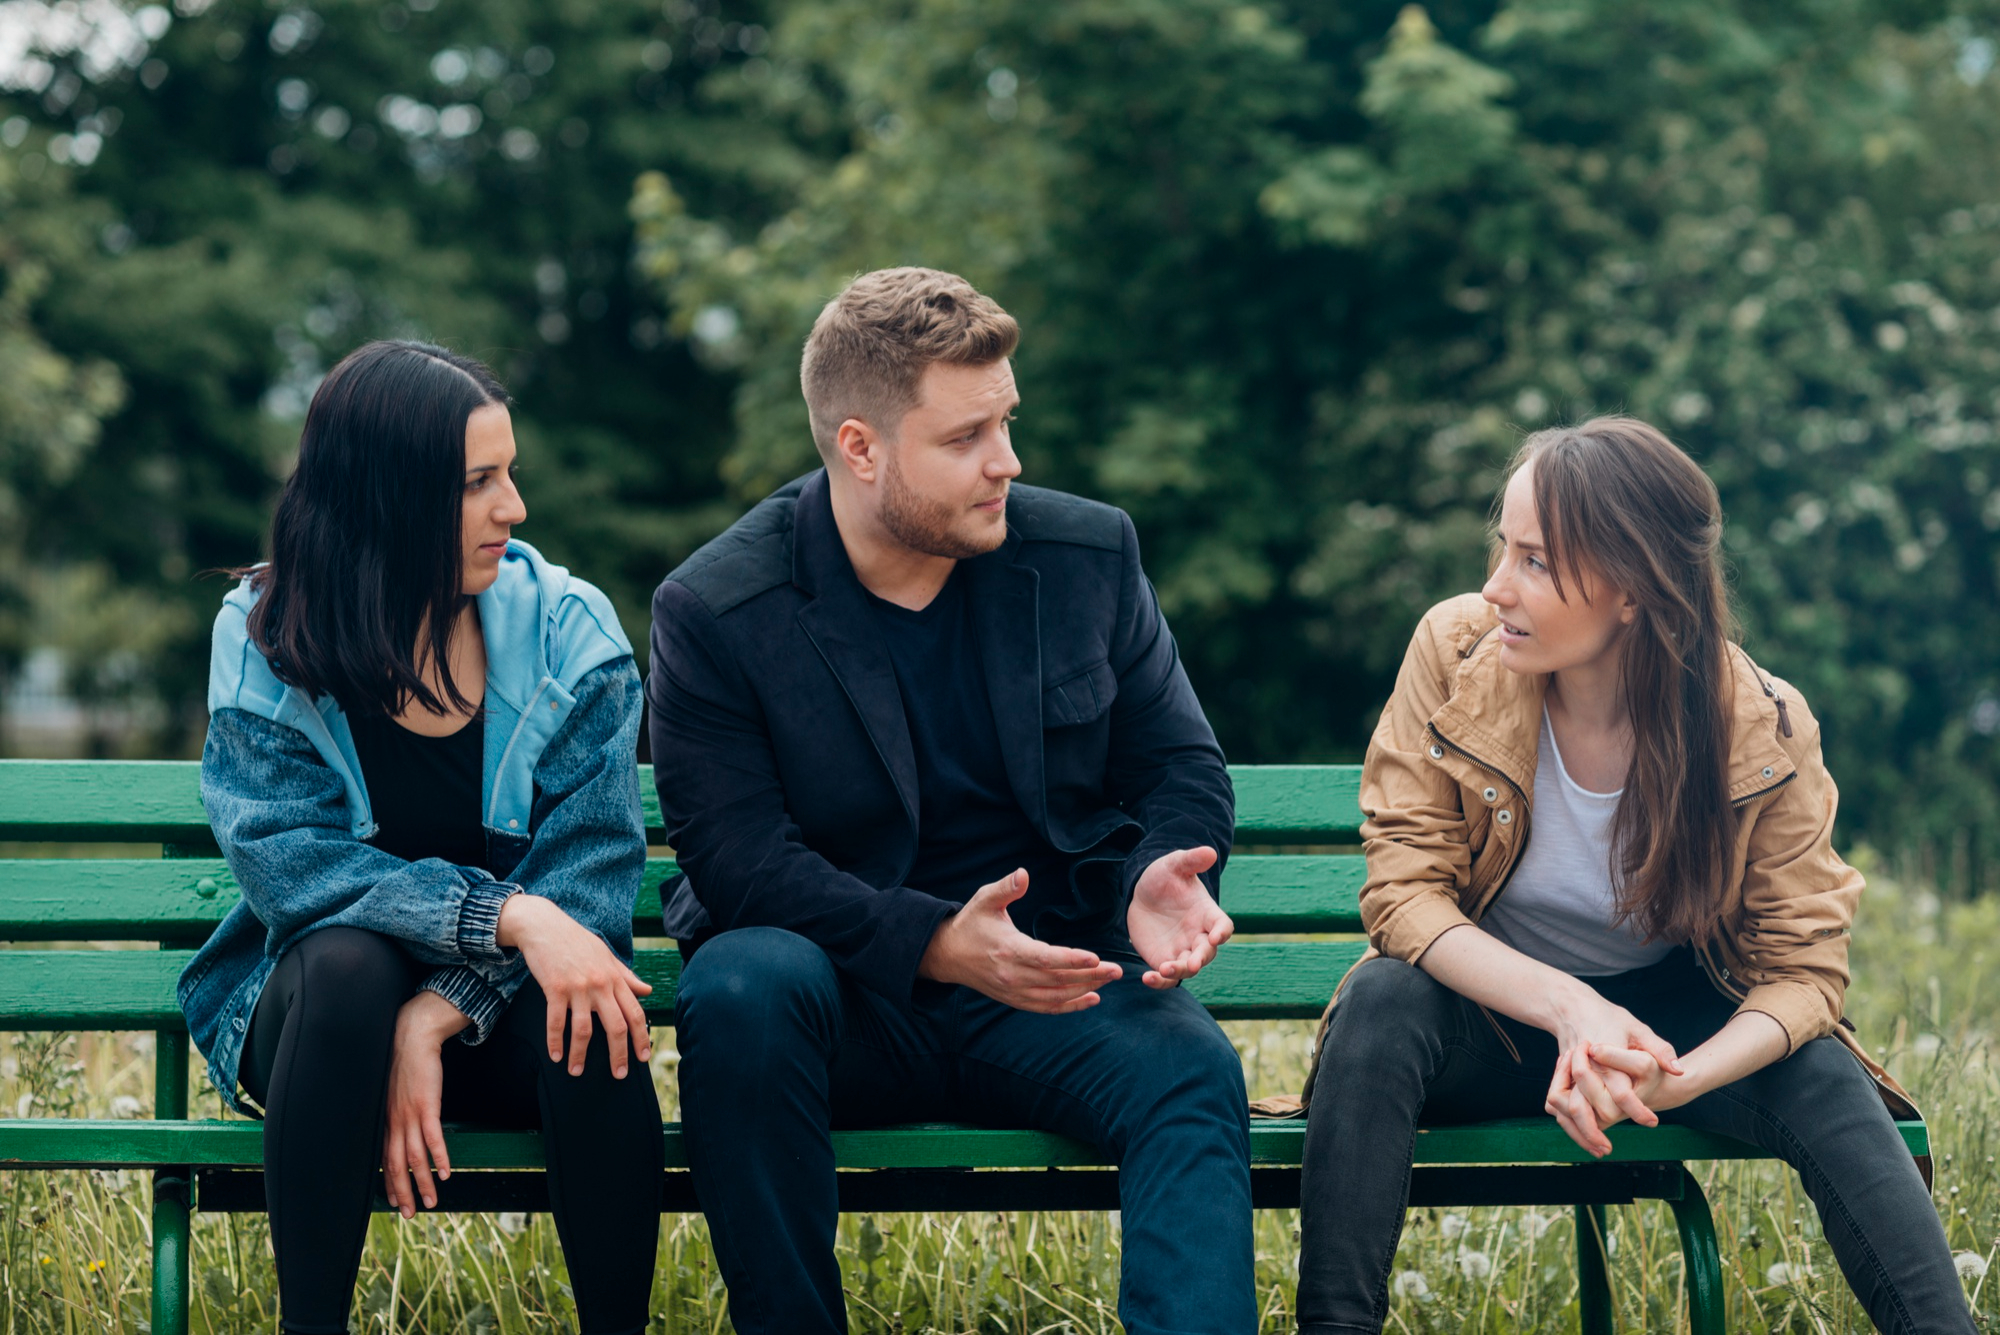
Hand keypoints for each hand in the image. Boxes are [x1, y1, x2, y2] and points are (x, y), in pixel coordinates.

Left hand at [383, 990, 468, 1217]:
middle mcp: (393, 1121)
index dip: (390, 1183)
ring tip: (431, 1202)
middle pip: (396, 1165)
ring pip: (414, 1157)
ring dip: (422, 1182)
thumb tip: (399, 1125)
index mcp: (384, 1120)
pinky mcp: (427, 1105)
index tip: (396, 1203)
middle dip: (403, 1192)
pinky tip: (445, 1173)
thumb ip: (394, 1110)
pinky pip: (433, 1137)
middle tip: (410, 1214)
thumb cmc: (403, 1061)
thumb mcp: (392, 1090)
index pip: (384, 1160)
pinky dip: (438, 1157)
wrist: (410, 1035)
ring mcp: (410, 1114)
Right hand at [498, 895, 652, 1076]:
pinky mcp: (555, 989)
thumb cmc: (576, 942)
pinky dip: (555, 1042)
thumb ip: (627, 976)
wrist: (545, 925)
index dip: (641, 1038)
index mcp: (615, 978)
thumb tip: (647, 991)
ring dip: (580, 1055)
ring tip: (576, 1071)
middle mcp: (600, 984)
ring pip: (584, 1030)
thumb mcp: (606, 956)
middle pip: (616, 1027)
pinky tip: (555, 1055)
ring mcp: (578, 988)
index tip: (643, 1057)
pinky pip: (557, 1022)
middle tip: (618, 1074)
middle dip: (619, 1055)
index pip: (635, 1013)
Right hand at [919, 869, 1124, 1012]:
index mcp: (1009, 949)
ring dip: (1084, 990)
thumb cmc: (971, 923)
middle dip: (1090, 975)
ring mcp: (1014, 991)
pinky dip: (1070, 1006)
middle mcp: (1013, 975)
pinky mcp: (1015, 1000)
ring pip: (1055, 996)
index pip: (1045, 959)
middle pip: (1057, 980)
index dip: (1071, 959)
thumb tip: (1023, 874)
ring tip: (1109, 981)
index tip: (1095, 956)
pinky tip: (1092, 998)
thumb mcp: (984, 899)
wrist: (947, 955)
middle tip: (1117, 970)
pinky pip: (1047, 1007)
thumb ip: (1005, 888)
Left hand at [1126, 847, 1232, 988]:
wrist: (1143, 891)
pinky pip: (1166, 977)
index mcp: (1207, 914)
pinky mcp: (1163, 959)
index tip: (1216, 936)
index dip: (1222, 932)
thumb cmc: (1165, 876)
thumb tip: (1209, 852)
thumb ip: (1191, 860)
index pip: (1223, 926)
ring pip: (1187, 969)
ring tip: (1164, 970)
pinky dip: (1160, 981)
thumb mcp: (1175, 864)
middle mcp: (1199, 936)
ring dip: (1179, 971)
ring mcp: (1182, 950)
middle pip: (1207, 953)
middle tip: (1191, 963)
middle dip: (1200, 959)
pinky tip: (1147, 978)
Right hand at [1540, 989, 1681, 1156]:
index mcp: (1605, 1055)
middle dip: (1597, 1131)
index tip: (1652, 1122)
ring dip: (1581, 1133)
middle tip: (1613, 1148)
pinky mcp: (1561, 1078)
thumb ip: (1660, 1050)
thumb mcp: (1638, 1029)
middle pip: (1586, 1106)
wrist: (1574, 1009)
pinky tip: (1585, 1138)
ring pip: (1568, 1109)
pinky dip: (1569, 1124)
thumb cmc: (1611, 1019)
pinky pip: (1558, 1106)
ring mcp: (1569, 1073)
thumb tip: (1678, 1071)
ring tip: (1600, 1150)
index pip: (1619, 1089)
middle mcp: (1585, 1067)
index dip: (1636, 1109)